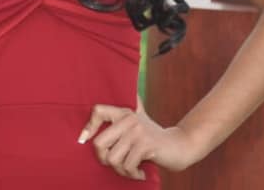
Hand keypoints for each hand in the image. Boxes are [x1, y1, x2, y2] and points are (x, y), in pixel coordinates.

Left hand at [78, 103, 200, 180]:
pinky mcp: (146, 145)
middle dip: (104, 159)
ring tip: (130, 169)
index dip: (88, 126)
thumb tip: (118, 89)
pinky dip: (132, 174)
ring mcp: (138, 131)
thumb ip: (129, 107)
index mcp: (125, 112)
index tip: (84, 139)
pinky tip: (139, 173)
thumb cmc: (153, 136)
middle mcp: (130, 119)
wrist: (179, 145)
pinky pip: (127, 166)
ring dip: (120, 170)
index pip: (98, 111)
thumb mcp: (140, 118)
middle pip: (99, 143)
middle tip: (116, 163)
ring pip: (112, 159)